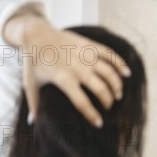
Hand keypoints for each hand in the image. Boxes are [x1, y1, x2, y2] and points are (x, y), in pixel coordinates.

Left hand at [4, 14, 129, 126]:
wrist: (35, 33)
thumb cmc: (33, 61)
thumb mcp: (30, 83)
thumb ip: (34, 103)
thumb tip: (35, 123)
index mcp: (63, 79)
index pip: (82, 102)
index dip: (92, 115)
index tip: (99, 123)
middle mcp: (77, 68)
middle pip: (101, 89)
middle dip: (108, 101)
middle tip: (108, 107)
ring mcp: (85, 55)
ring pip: (109, 73)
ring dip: (116, 86)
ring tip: (118, 94)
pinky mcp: (90, 45)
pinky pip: (110, 55)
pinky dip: (121, 64)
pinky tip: (127, 74)